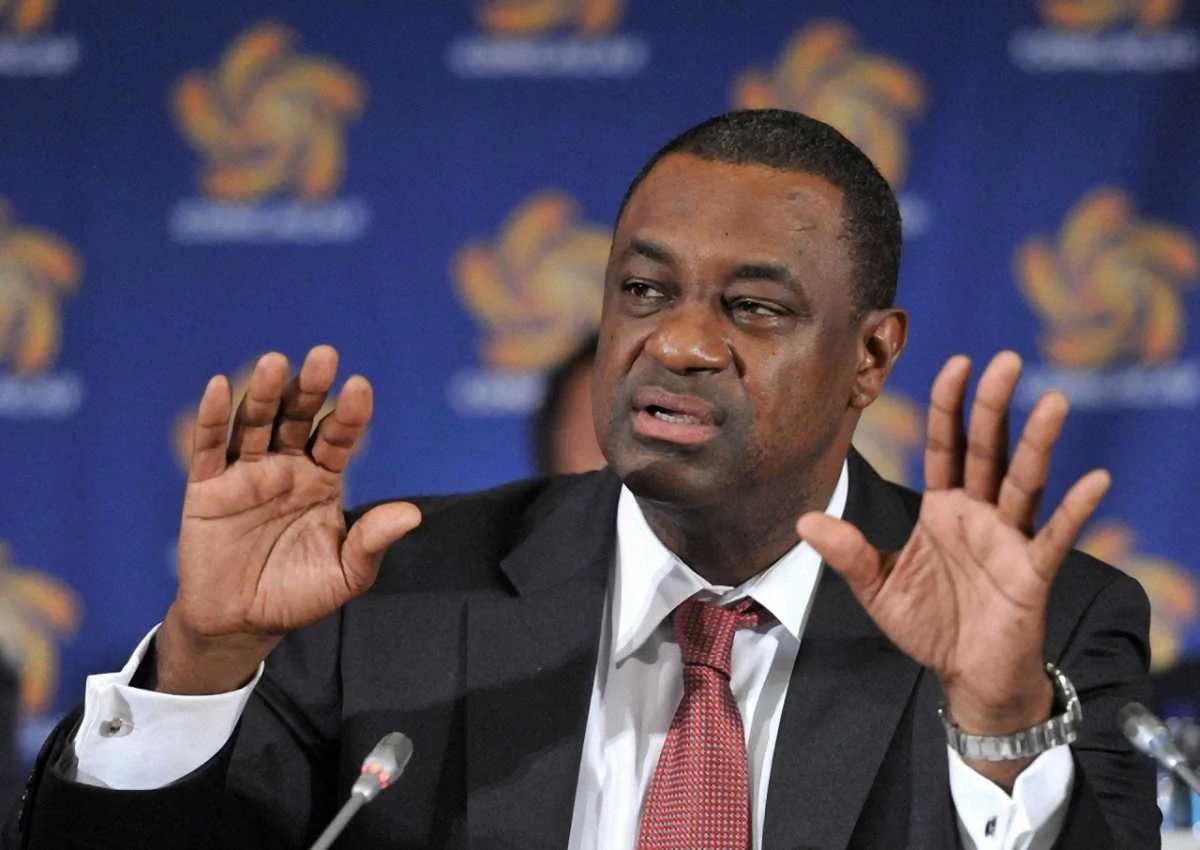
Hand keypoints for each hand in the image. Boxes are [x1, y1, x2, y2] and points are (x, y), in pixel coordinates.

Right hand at [157, 346, 420, 694]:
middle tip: (324, 356)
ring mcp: (246, 473)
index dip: (349, 414)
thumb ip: (372, 542)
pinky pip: (210, 448)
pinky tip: (221, 387)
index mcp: (323, 479)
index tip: (360, 387)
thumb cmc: (298, 595)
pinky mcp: (207, 488)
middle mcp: (286, 467)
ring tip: (277, 362)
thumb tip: (413, 515)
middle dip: (310, 388)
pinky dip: (213, 417)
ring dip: (266, 393)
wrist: (241, 625)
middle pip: (299, 418)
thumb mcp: (345, 575)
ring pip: (256, 424)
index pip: (339, 437)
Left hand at [797, 352, 1108, 783]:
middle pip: (988, 451)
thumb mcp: (877, 588)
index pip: (946, 446)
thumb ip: (847, 552)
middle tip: (1007, 361)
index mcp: (942, 510)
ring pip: (1025, 482)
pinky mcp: (1031, 572)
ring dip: (1038, 444)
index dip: (949, 406)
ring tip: (1052, 402)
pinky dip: (1076, 510)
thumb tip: (804, 518)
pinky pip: (1055, 536)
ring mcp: (1008, 540)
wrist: (966, 677)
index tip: (956, 363)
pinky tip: (1095, 481)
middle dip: (994, 407)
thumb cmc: (929, 626)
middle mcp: (978, 514)